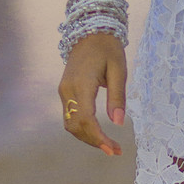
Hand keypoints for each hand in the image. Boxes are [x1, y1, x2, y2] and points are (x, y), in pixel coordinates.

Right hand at [59, 32, 125, 156]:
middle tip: (116, 151)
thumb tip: (119, 123)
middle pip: (77, 127)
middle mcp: (68, 90)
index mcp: (82, 84)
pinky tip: (98, 133)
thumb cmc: (108, 48)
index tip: (114, 149)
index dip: (99, 137)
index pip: (87, 119)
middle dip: (95, 142)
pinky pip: (70, 117)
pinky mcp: (65, 92)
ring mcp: (64, 91)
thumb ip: (117, 96)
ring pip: (71, 125)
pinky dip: (83, 129)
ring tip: (109, 145)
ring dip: (88, 138)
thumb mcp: (119, 70)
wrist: (89, 32)